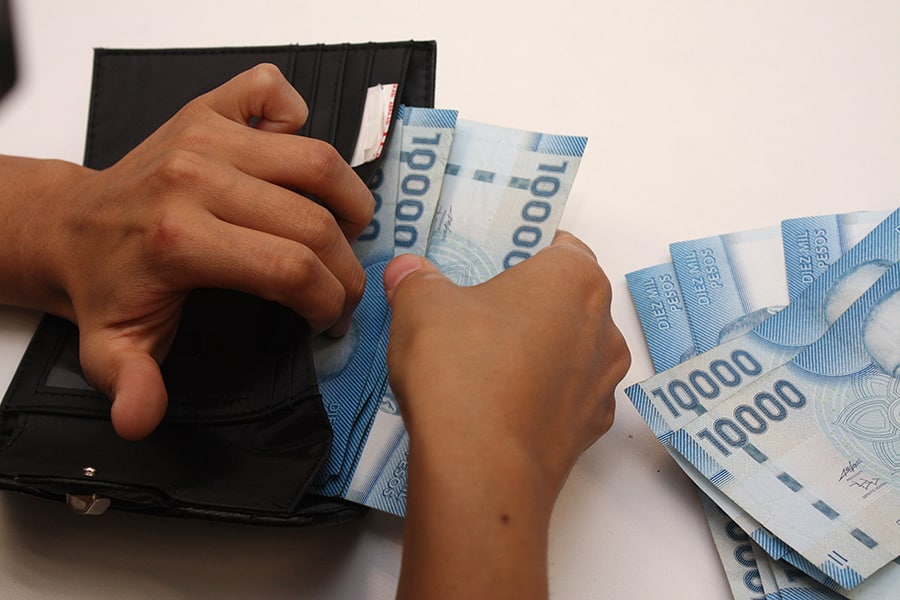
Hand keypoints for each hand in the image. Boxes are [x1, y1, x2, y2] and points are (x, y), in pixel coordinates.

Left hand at [0, 64, 373, 439]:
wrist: (73, 226)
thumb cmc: (108, 286)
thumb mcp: (114, 347)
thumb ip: (132, 383)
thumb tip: (138, 420)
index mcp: (179, 239)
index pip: (290, 269)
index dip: (328, 300)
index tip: (328, 318)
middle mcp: (196, 177)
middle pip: (313, 221)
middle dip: (346, 265)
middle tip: (343, 287)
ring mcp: (204, 135)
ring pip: (315, 160)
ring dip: (346, 197)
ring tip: (344, 228)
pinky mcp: (206, 109)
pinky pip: (273, 93)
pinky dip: (296, 118)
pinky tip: (290, 161)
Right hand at [383, 231, 630, 599]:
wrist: (480, 469)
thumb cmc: (462, 367)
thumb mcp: (421, 305)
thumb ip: (416, 279)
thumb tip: (406, 270)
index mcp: (575, 279)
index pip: (560, 246)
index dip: (524, 250)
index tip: (491, 265)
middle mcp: (604, 326)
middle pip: (567, 300)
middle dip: (529, 302)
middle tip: (478, 312)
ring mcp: (603, 383)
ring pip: (570, 351)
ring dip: (539, 351)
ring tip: (485, 366)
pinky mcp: (591, 430)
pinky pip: (565, 398)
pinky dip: (539, 396)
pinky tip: (500, 406)